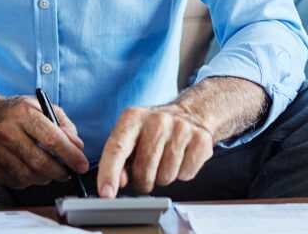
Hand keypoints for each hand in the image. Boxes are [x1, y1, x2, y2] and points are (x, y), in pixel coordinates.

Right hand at [0, 92, 88, 189]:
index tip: (82, 165)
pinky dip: (32, 179)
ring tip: (52, 169)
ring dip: (47, 176)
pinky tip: (34, 169)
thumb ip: (63, 123)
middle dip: (61, 171)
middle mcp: (7, 131)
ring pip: (30, 175)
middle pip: (41, 161)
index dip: (70, 155)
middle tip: (69, 172)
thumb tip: (77, 146)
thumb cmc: (17, 112)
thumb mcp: (41, 106)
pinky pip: (19, 181)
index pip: (51, 138)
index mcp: (23, 113)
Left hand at [97, 104, 213, 196]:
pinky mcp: (201, 139)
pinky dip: (181, 174)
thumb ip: (118, 159)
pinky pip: (185, 175)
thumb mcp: (130, 137)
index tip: (106, 193)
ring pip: (165, 177)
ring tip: (164, 161)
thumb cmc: (153, 131)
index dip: (109, 173)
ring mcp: (181, 128)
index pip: (117, 148)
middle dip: (142, 181)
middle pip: (143, 170)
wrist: (189, 114)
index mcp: (133, 117)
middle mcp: (157, 119)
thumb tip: (117, 182)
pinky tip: (180, 159)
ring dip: (162, 177)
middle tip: (145, 173)